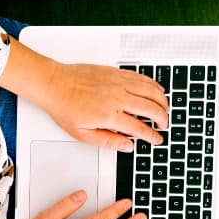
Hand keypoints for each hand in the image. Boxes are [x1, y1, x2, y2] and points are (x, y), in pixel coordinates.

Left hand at [39, 62, 168, 151]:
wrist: (53, 84)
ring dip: (161, 101)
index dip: (152, 135)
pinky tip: (156, 90)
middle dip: (162, 118)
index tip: (157, 139)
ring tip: (165, 109)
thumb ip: (108, 141)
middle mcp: (117, 97)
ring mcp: (118, 83)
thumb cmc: (64, 107)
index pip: (139, 128)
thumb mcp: (83, 134)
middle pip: (150, 108)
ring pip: (150, 90)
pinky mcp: (116, 72)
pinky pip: (141, 77)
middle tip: (164, 125)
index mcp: (109, 115)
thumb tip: (127, 146)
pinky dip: (152, 84)